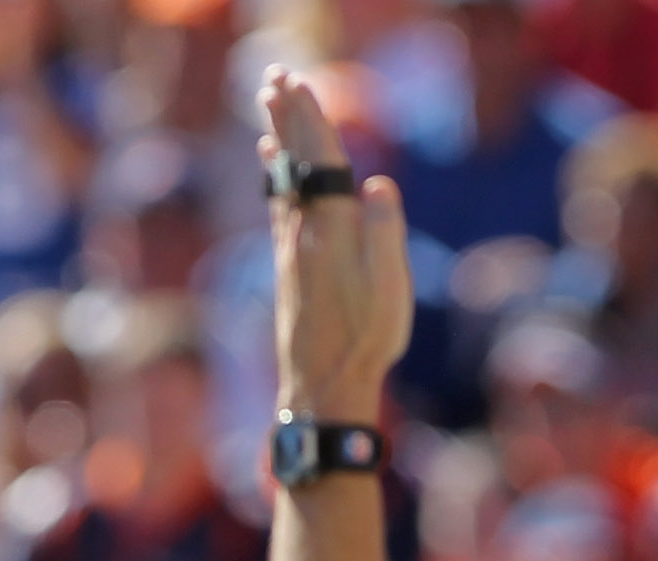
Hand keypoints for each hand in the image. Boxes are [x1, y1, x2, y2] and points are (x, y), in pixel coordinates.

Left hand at [260, 68, 410, 426]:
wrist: (325, 385)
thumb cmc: (366, 339)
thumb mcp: (390, 285)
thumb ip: (382, 230)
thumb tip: (374, 183)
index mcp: (334, 229)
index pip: (322, 160)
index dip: (311, 121)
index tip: (299, 86)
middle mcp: (306, 232)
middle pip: (296, 161)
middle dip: (287, 118)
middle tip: (274, 77)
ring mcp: (292, 249)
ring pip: (283, 179)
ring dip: (277, 138)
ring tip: (268, 105)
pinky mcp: (288, 266)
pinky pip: (279, 205)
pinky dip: (274, 175)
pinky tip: (267, 162)